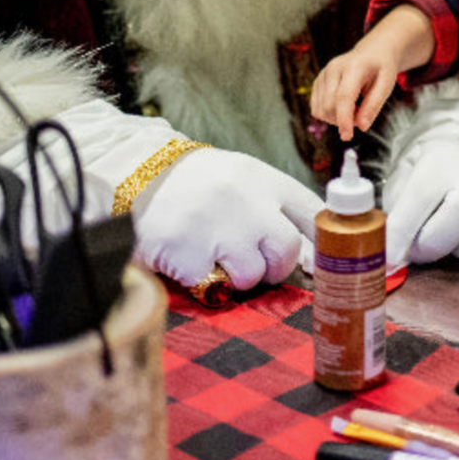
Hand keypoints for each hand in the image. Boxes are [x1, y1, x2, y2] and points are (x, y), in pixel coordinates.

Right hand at [131, 147, 322, 288]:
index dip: (319, 241)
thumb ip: (275, 209)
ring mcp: (219, 227)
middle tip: (255, 262)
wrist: (139, 174)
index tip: (314, 259)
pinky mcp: (190, 254)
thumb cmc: (200, 183)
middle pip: (288, 249)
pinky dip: (202, 279)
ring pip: (253, 274)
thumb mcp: (242, 180)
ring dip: (238, 276)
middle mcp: (247, 200)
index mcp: (264, 179)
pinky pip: (213, 285)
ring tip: (217, 256)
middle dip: (276, 265)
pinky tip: (189, 256)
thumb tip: (312, 259)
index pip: (311, 211)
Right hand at [311, 5, 434, 138]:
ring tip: (355, 109)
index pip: (343, 96)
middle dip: (343, 120)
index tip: (347, 136)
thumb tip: (362, 126)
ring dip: (336, 118)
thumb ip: (374, 105)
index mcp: (354, 66)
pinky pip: (316, 107)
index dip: (344, 119)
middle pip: (329, 105)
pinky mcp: (318, 80)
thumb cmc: (381, 68)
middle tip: (362, 116)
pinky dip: (329, 114)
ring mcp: (323, 73)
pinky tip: (343, 107)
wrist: (372, 52)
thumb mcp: (387, 84)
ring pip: (320, 108)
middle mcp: (334, 68)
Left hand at [384, 140, 458, 268]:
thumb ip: (395, 206)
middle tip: (416, 252)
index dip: (402, 234)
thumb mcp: (405, 177)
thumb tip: (389, 246)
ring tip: (447, 240)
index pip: (420, 198)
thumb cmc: (429, 174)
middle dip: (432, 245)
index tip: (390, 258)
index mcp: (439, 161)